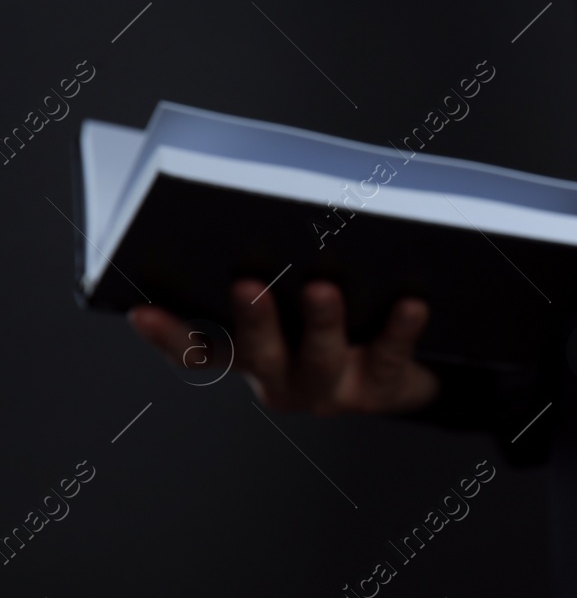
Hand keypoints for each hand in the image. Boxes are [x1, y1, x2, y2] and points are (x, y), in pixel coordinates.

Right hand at [129, 280, 438, 415]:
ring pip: (321, 357)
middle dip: (252, 319)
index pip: (202, 350)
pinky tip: (412, 302)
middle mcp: (283, 379)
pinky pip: (389, 356)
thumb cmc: (349, 321)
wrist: (413, 374)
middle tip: (246, 284)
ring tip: (323, 288)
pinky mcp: (381, 389)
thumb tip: (269, 207)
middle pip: (259, 352)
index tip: (142, 309)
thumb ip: (283, 268)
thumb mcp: (304, 302)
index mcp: (254, 356)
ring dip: (320, 322)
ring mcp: (331, 390)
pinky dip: (400, 328)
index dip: (171, 336)